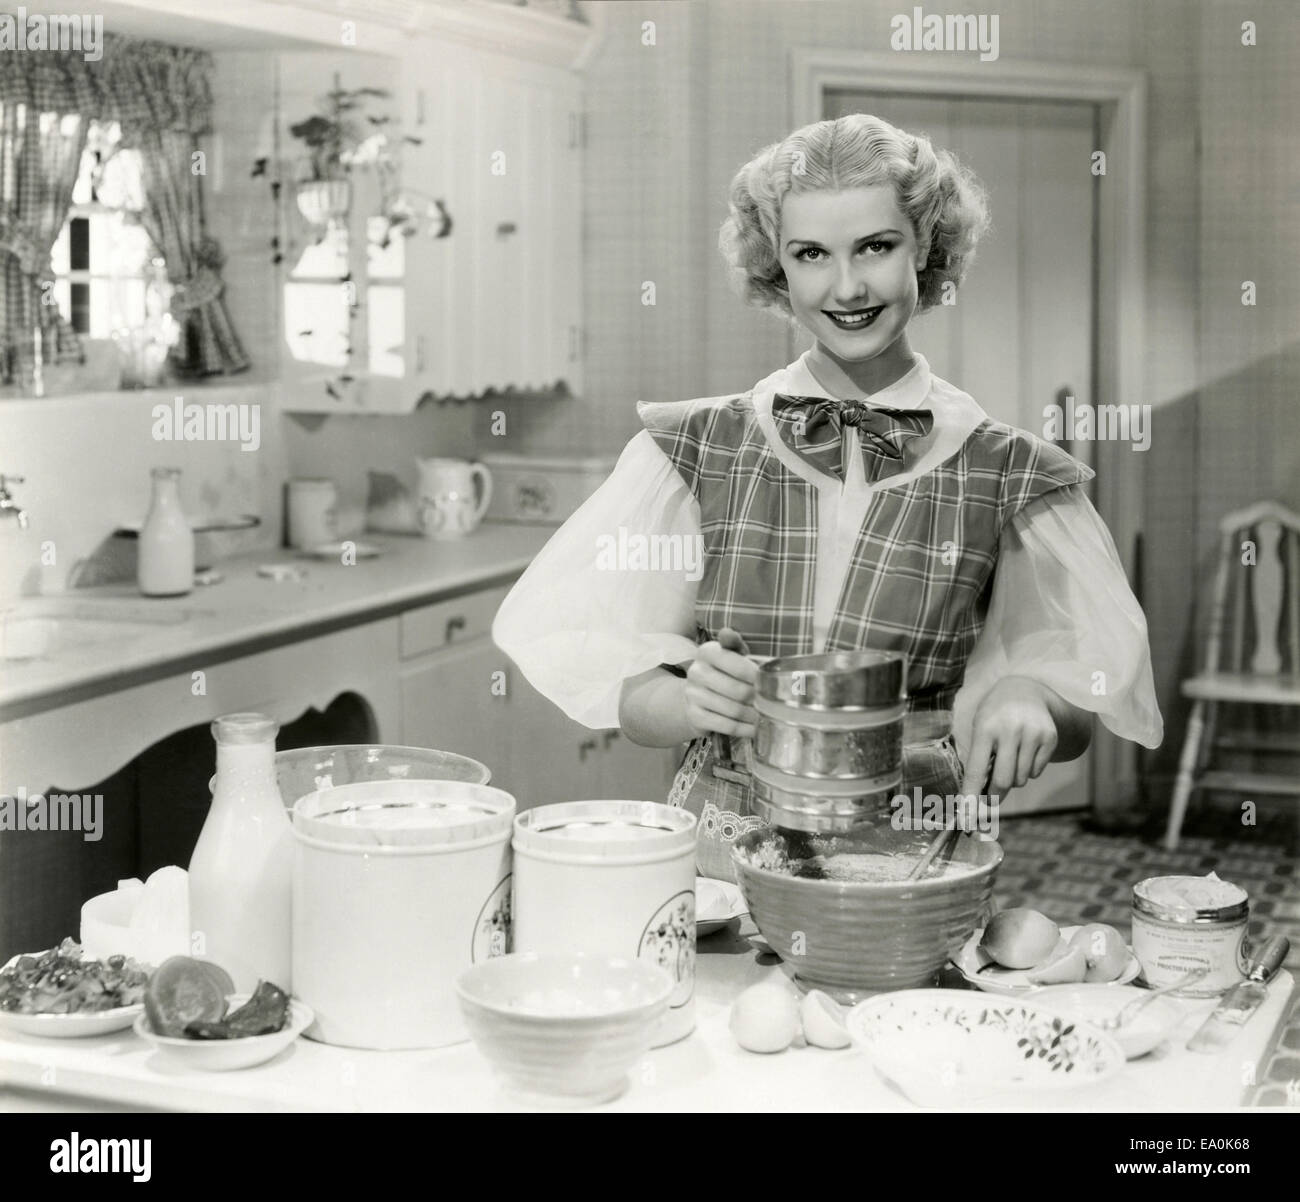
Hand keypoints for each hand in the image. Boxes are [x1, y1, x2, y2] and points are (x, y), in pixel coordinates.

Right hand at [683, 636, 757, 738]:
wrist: (694, 696)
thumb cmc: (722, 673)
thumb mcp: (730, 655)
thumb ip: (735, 644)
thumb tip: (728, 632)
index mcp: (707, 652)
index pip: (738, 665)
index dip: (756, 677)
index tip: (766, 683)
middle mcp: (696, 672)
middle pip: (739, 691)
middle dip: (757, 699)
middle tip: (768, 703)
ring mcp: (693, 695)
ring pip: (734, 710)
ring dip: (753, 716)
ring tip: (763, 716)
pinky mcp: (694, 716)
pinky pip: (727, 726)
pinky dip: (744, 729)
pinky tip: (753, 728)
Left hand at [960, 676, 1059, 797]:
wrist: (1024, 691)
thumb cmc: (994, 716)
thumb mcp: (980, 729)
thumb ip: (979, 760)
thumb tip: (976, 799)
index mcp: (985, 728)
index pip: (977, 769)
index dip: (971, 794)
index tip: (967, 813)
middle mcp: (1010, 730)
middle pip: (1004, 780)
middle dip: (995, 795)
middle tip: (991, 798)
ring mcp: (1032, 733)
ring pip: (1021, 779)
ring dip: (1013, 778)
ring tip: (1009, 759)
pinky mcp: (1050, 737)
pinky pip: (1036, 771)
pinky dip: (1028, 770)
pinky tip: (1024, 751)